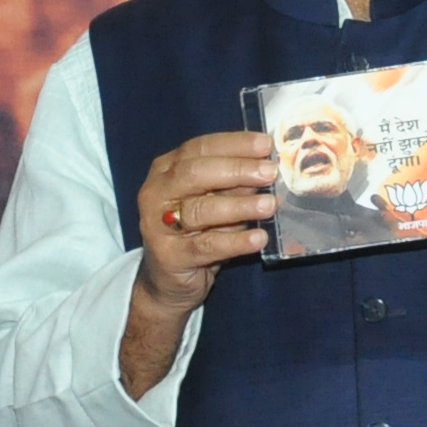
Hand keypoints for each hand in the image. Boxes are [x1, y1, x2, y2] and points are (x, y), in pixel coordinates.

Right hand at [134, 130, 280, 314]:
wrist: (168, 281)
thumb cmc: (196, 232)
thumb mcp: (215, 202)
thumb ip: (234, 185)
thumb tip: (267, 168)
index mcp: (166, 169)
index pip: (200, 147)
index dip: (234, 144)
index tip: (266, 144)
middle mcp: (156, 192)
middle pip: (195, 173)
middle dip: (237, 170)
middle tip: (269, 172)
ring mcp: (157, 225)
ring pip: (201, 210)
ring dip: (240, 206)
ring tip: (269, 205)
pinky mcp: (169, 256)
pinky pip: (206, 246)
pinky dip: (235, 241)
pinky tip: (259, 237)